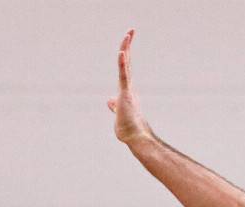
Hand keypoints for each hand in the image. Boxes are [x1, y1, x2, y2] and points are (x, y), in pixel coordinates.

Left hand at [107, 29, 152, 146]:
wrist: (135, 138)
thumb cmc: (128, 129)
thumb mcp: (117, 113)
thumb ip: (114, 105)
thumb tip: (109, 100)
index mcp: (126, 90)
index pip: (125, 68)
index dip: (125, 54)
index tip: (126, 43)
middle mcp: (128, 86)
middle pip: (127, 61)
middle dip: (127, 45)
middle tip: (131, 30)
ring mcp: (127, 90)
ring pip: (126, 65)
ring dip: (126, 48)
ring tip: (128, 34)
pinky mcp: (125, 94)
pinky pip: (123, 76)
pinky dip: (122, 64)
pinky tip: (121, 52)